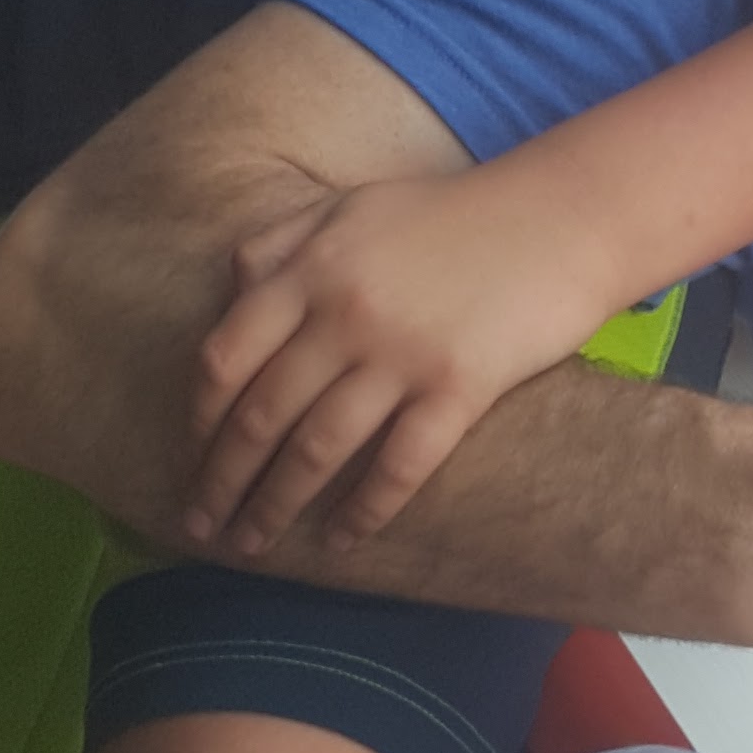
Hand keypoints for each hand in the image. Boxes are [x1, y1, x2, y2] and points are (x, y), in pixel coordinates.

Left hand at [179, 164, 602, 556]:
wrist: (561, 217)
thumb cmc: (453, 214)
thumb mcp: (351, 207)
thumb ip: (281, 243)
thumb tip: (230, 293)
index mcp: (310, 269)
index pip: (227, 356)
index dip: (201, 417)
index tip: (191, 456)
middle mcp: (343, 314)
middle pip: (262, 415)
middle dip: (222, 480)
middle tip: (201, 524)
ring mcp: (401, 355)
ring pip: (317, 449)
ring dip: (276, 505)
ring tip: (253, 545)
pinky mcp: (459, 389)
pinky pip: (398, 465)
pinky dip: (363, 509)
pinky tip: (341, 538)